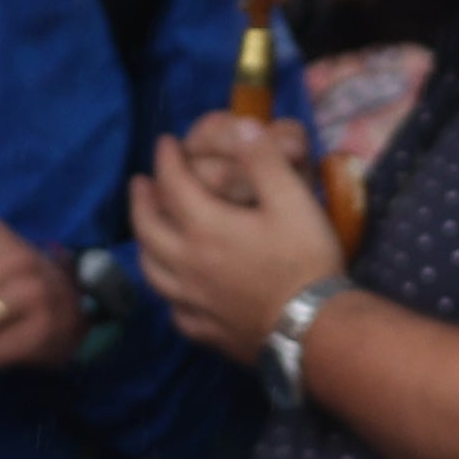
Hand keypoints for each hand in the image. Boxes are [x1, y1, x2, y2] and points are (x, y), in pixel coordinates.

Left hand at [130, 122, 344, 366]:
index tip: (165, 143)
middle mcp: (186, 264)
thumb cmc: (305, 261)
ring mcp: (192, 301)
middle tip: (140, 183)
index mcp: (205, 227)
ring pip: (152, 271)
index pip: (172, 184)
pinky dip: (167, 292)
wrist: (317, 330)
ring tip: (147, 233)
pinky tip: (176, 291)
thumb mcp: (294, 200)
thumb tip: (242, 127)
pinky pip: (173, 309)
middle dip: (141, 201)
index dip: (166, 159)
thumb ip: (264, 161)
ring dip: (144, 244)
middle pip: (147, 229)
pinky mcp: (205, 331)